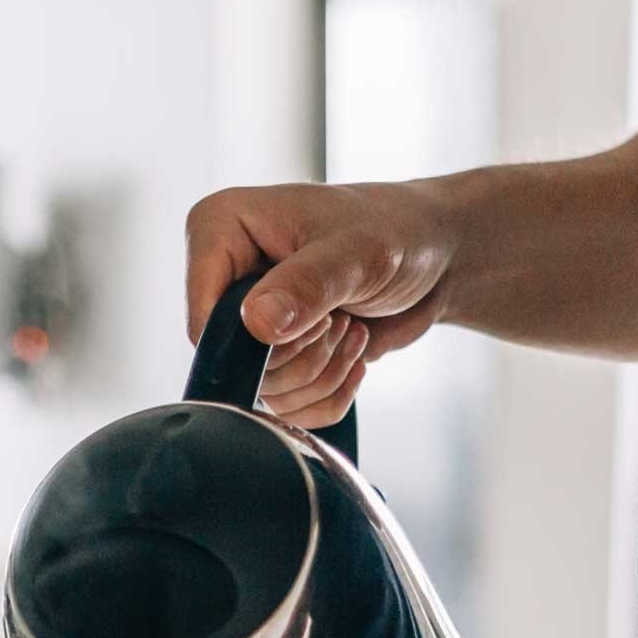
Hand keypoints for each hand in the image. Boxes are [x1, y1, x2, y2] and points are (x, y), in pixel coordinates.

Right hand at [184, 180, 455, 425]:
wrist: (432, 255)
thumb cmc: (395, 231)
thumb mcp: (356, 252)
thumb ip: (306, 286)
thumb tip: (256, 325)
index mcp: (220, 229)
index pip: (205, 319)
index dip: (257, 340)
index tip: (315, 318)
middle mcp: (224, 277)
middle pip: (236, 364)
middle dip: (303, 354)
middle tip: (341, 318)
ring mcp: (248, 321)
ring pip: (263, 392)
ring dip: (322, 373)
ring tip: (351, 327)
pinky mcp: (275, 356)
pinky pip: (287, 408)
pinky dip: (330, 393)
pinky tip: (353, 353)